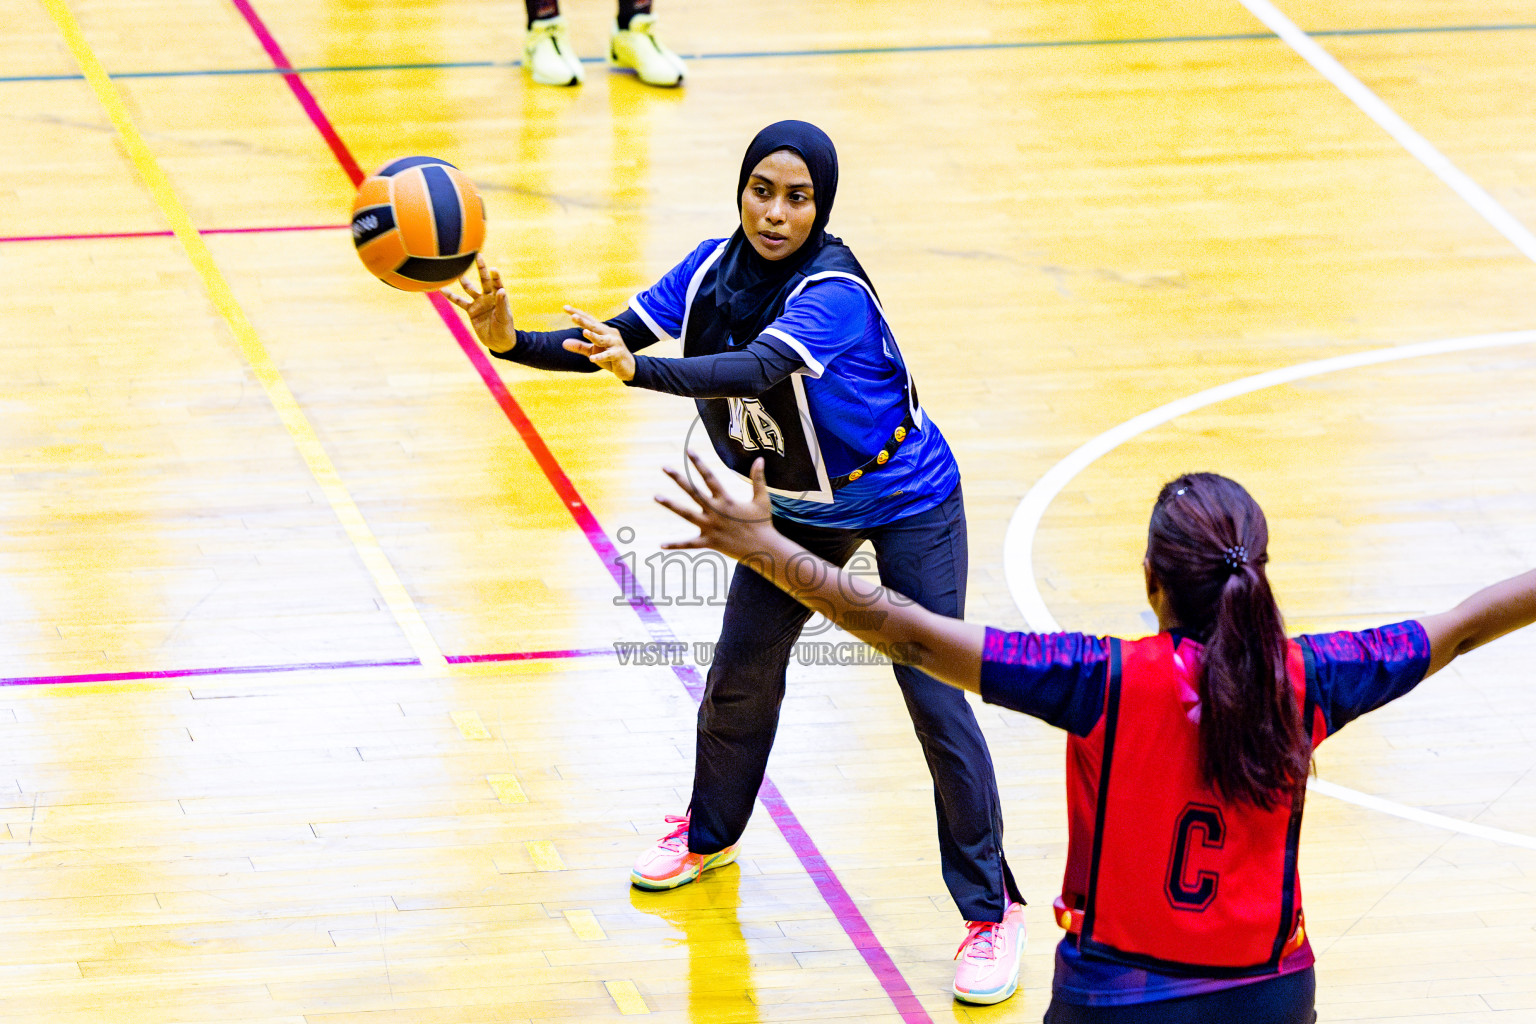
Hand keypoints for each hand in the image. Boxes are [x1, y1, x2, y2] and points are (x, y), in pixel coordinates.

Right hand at [441, 256, 514, 352]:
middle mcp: (489, 297)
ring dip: (464, 280)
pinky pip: (459, 301)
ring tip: (458, 270)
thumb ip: (502, 304)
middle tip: (478, 256)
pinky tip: (442, 289)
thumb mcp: (504, 317)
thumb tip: (502, 290)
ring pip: (470, 288)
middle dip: (481, 269)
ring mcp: (479, 302)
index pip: (497, 283)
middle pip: (484, 280)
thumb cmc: (505, 329)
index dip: (495, 276)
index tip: (493, 269)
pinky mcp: (471, 310)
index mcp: (499, 297)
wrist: (498, 342)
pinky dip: (451, 296)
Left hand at [561, 305, 634, 380]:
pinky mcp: (617, 354)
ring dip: (593, 336)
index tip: (565, 307)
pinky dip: (600, 356)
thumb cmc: (609, 357)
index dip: (577, 313)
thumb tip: (563, 343)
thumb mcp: (593, 351)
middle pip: (594, 326)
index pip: (588, 319)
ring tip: (584, 332)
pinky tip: (592, 359)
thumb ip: (579, 346)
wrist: (628, 368)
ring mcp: (614, 343)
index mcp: (602, 330)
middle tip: (573, 316)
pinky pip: (608, 355)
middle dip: (583, 321)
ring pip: (602, 339)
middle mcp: (609, 333)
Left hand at [656, 454, 775, 561]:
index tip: (688, 451)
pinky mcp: (709, 542)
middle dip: (678, 478)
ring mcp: (710, 527)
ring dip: (671, 505)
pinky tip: (661, 545)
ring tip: (656, 496)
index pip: (709, 477)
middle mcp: (715, 512)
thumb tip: (760, 459)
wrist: (763, 549)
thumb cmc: (762, 523)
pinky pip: (689, 544)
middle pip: (693, 492)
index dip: (699, 463)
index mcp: (726, 500)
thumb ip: (758, 479)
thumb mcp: (762, 499)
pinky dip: (675, 545)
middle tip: (665, 467)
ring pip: (686, 514)